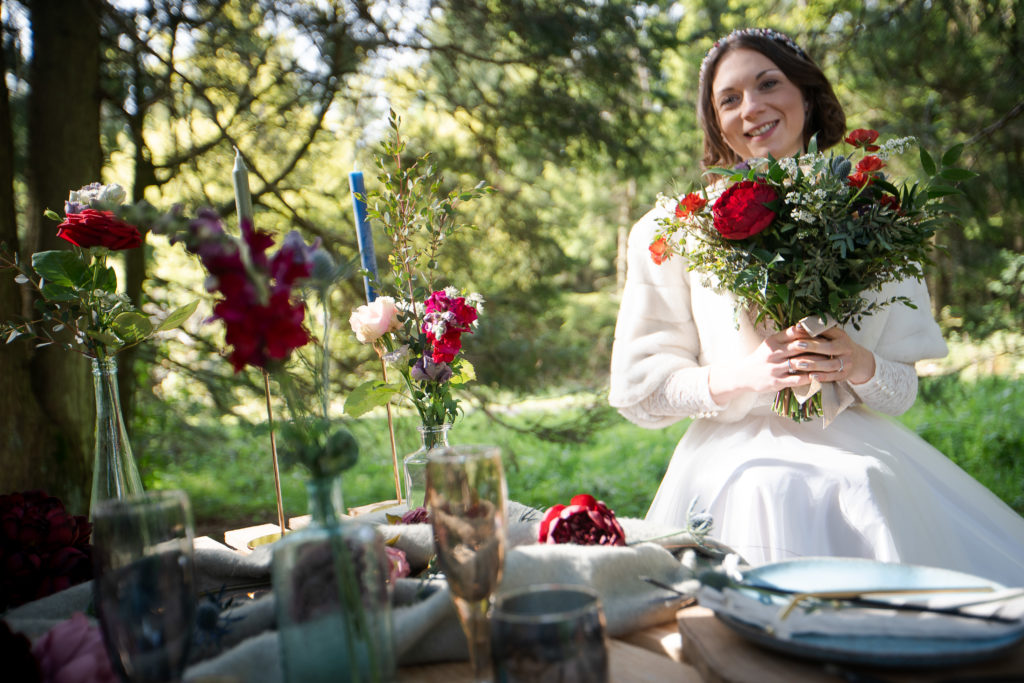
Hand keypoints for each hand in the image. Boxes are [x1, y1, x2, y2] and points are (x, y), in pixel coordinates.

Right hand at [707, 324, 874, 403]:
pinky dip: (810, 377)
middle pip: (800, 347)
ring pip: (801, 363)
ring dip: (818, 362)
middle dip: (818, 346)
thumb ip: (785, 336)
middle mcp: (773, 354)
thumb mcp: (769, 344)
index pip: (794, 333)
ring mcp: (775, 368)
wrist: (742, 376)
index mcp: (772, 341)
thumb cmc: (760, 358)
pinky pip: (797, 379)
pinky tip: (820, 376)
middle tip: (833, 346)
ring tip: (831, 361)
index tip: (825, 332)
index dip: (811, 332)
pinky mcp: (776, 382)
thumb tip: (804, 327)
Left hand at [789, 325, 874, 385]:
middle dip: (812, 347)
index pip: (827, 333)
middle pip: (830, 348)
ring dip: (814, 365)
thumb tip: (798, 326)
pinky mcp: (845, 375)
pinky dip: (822, 377)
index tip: (797, 329)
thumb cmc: (838, 345)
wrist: (858, 361)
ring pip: (831, 364)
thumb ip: (818, 332)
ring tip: (799, 364)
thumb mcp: (833, 336)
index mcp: (841, 337)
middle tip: (796, 345)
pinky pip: (833, 377)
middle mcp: (846, 349)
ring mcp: (847, 363)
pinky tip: (811, 376)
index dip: (812, 332)